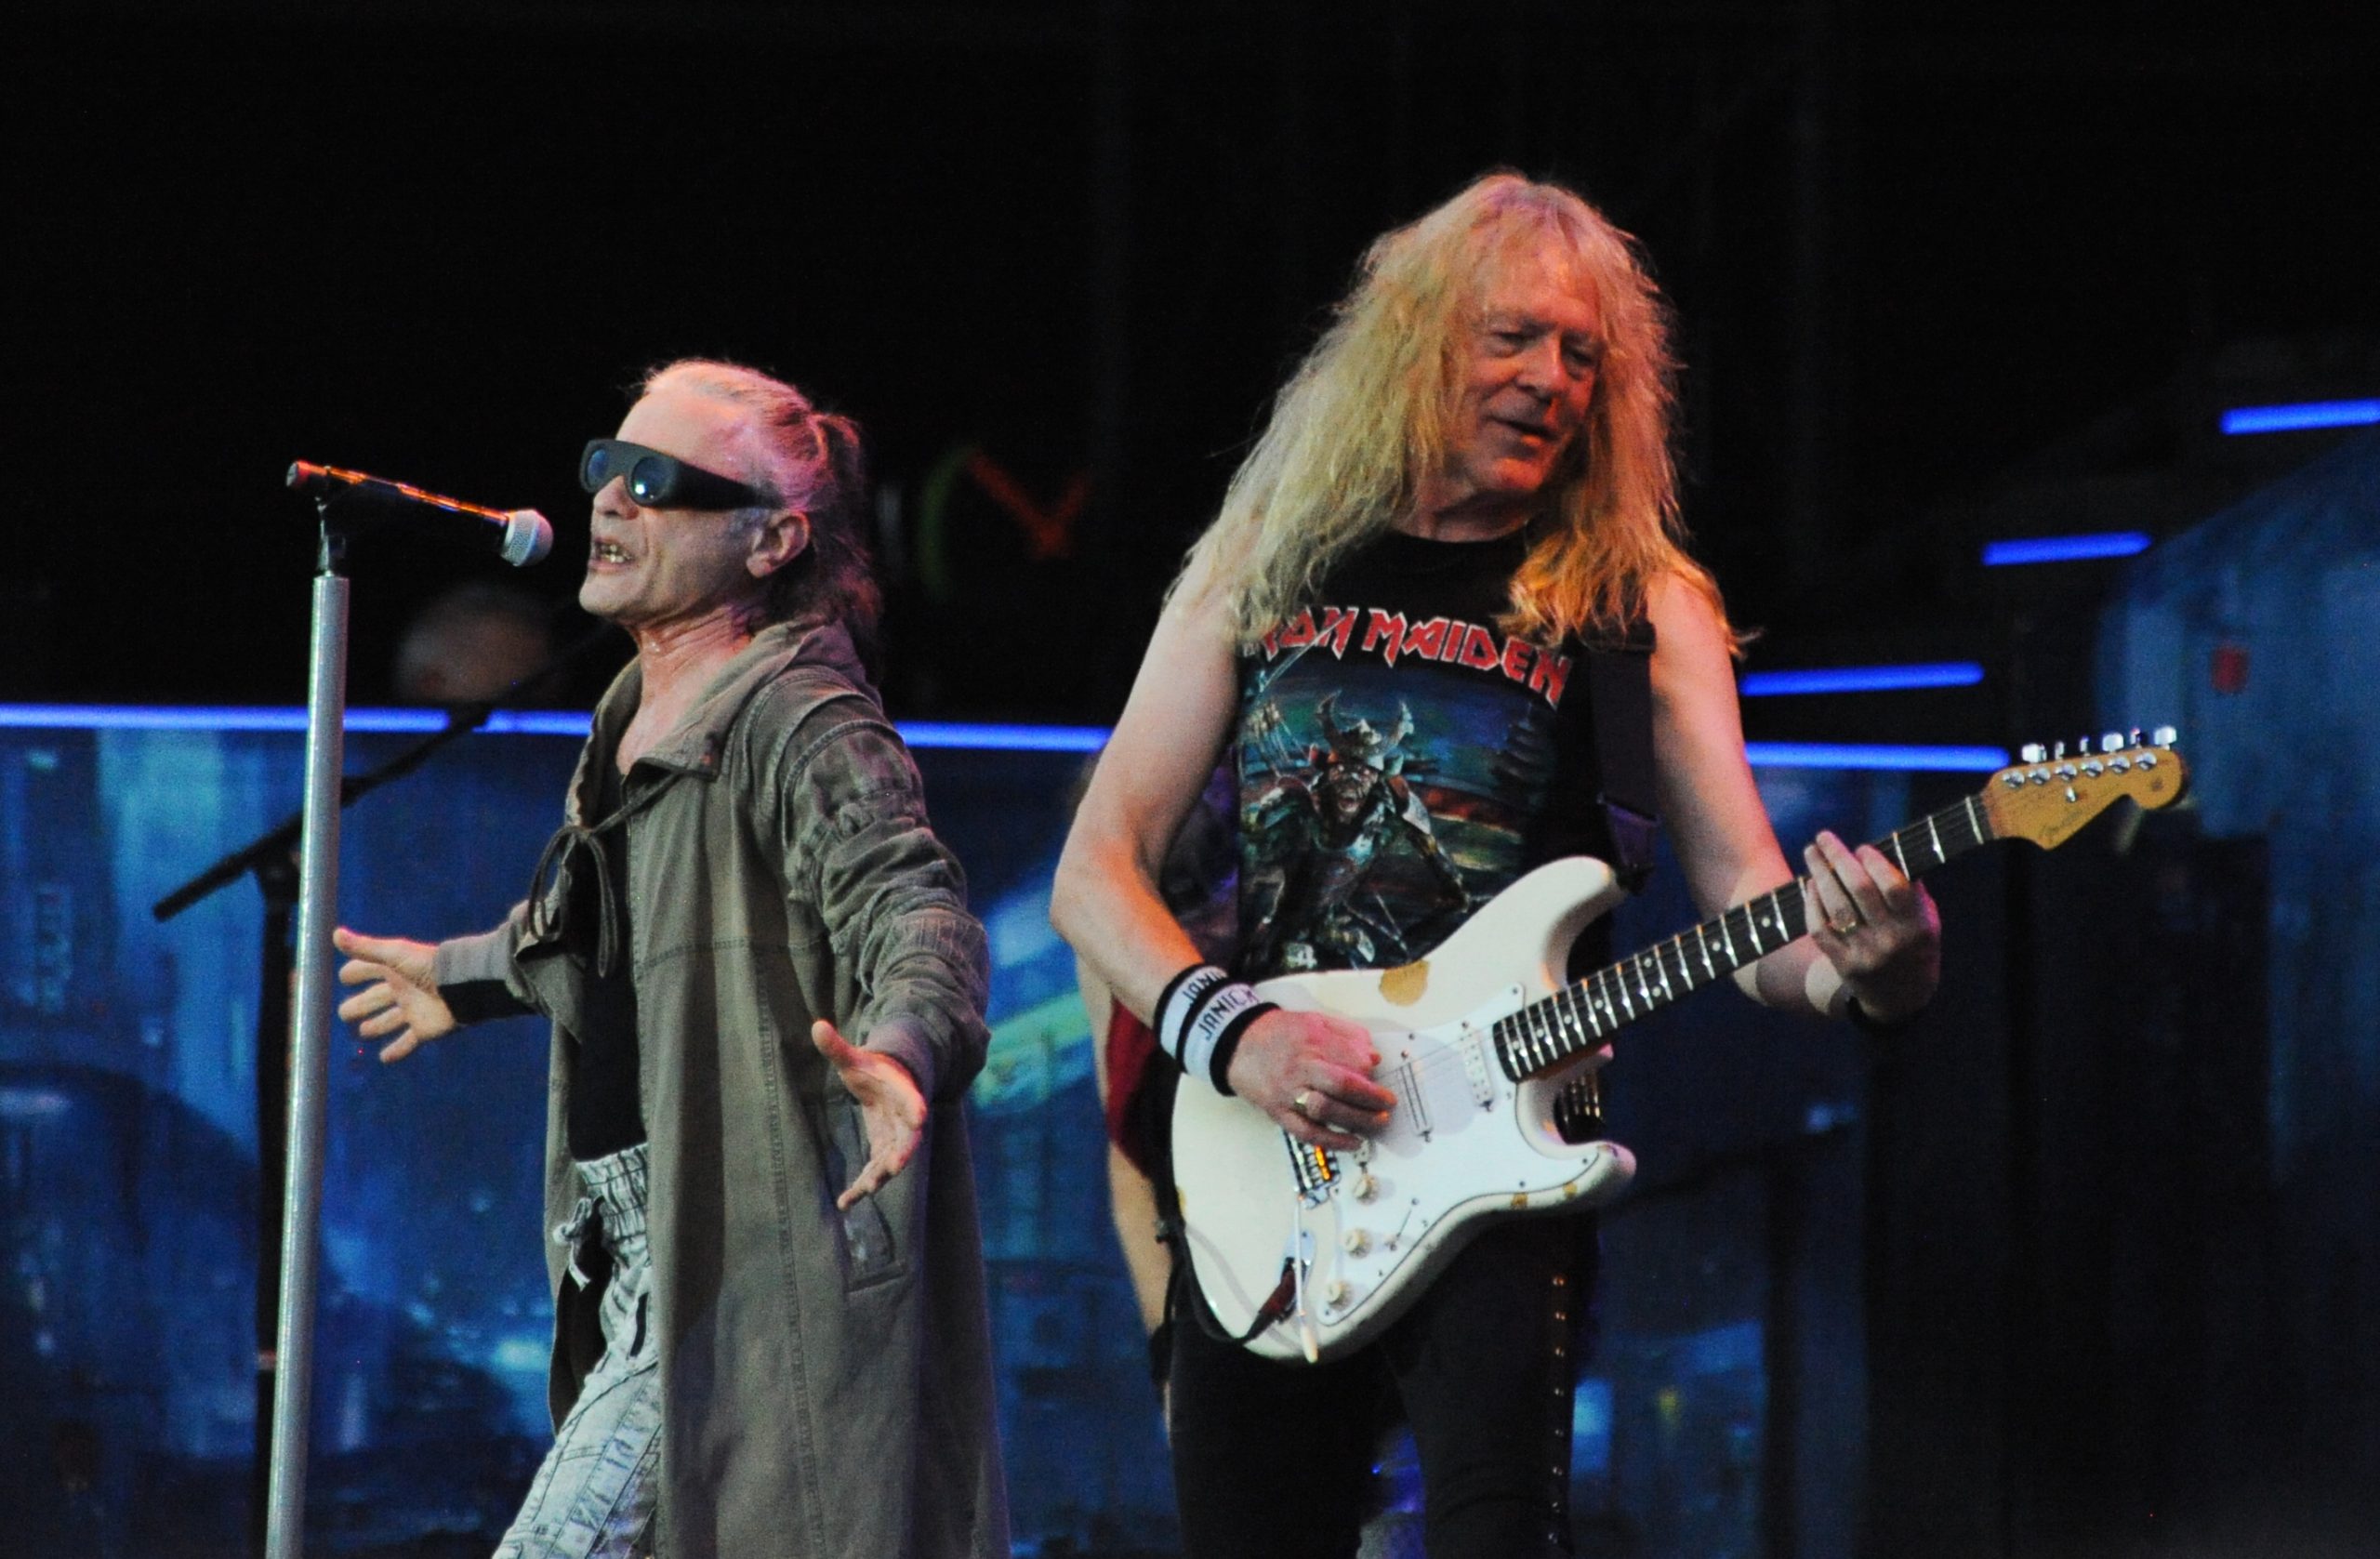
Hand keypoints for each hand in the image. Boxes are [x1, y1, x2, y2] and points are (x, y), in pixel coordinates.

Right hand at [334, 928, 456, 1062]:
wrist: (462, 985)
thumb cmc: (427, 966)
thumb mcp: (393, 955)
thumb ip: (365, 948)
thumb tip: (335, 934)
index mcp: (394, 970)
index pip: (368, 970)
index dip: (355, 973)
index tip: (344, 976)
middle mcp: (402, 990)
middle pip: (375, 999)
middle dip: (360, 1005)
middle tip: (344, 1013)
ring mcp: (413, 1010)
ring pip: (389, 1021)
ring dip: (376, 1026)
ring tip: (363, 1032)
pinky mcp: (424, 1028)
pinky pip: (408, 1042)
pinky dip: (397, 1050)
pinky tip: (384, 1058)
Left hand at [811, 1019, 927, 1210]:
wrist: (888, 1084)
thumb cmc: (873, 1069)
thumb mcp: (855, 1058)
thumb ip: (837, 1047)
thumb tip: (816, 1025)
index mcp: (901, 1092)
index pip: (913, 1099)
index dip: (915, 1106)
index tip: (921, 1115)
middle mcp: (904, 1119)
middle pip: (908, 1139)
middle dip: (902, 1153)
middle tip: (894, 1168)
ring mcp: (896, 1138)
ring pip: (891, 1161)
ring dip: (879, 1177)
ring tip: (864, 1191)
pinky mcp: (884, 1152)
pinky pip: (875, 1173)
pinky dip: (862, 1188)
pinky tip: (844, 1203)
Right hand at [1223, 1007, 1396, 1150]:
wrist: (1237, 1044)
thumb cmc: (1279, 1033)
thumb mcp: (1314, 1020)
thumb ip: (1347, 1034)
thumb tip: (1374, 1056)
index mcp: (1313, 1039)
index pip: (1352, 1057)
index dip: (1370, 1070)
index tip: (1379, 1076)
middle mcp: (1301, 1066)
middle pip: (1342, 1084)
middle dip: (1372, 1097)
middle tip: (1389, 1103)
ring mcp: (1288, 1091)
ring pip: (1326, 1109)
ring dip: (1357, 1119)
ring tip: (1378, 1122)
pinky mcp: (1279, 1112)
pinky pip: (1307, 1131)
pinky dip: (1332, 1141)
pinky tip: (1353, 1143)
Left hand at [1801, 830, 1941, 1022]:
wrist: (1900, 998)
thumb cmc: (1914, 944)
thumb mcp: (1927, 920)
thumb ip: (1911, 890)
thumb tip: (1887, 850)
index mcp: (1916, 926)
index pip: (1893, 886)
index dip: (1874, 862)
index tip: (1862, 847)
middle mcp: (1890, 940)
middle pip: (1858, 890)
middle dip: (1838, 858)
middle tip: (1823, 837)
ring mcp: (1864, 954)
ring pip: (1836, 907)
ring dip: (1820, 875)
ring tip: (1811, 853)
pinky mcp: (1842, 964)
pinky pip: (1820, 929)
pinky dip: (1812, 904)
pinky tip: (1810, 885)